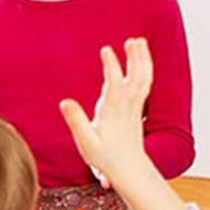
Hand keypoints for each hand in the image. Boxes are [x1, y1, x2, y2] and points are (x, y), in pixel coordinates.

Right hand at [60, 38, 152, 189]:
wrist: (130, 169)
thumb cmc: (107, 158)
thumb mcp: (87, 143)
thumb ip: (76, 122)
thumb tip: (65, 102)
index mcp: (114, 112)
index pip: (114, 84)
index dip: (112, 66)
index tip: (107, 50)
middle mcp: (127, 107)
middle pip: (136, 77)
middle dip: (136, 58)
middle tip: (133, 40)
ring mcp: (135, 107)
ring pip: (143, 79)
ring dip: (142, 59)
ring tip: (138, 41)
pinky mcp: (137, 109)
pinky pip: (144, 84)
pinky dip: (144, 69)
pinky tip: (141, 59)